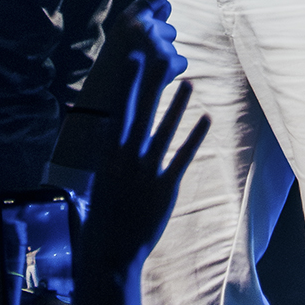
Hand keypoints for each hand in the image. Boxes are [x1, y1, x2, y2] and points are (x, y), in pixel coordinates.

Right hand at [78, 0, 211, 280]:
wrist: (111, 249)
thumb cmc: (103, 211)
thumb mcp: (98, 176)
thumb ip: (103, 149)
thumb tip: (100, 126)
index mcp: (107, 153)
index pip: (119, 109)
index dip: (128, 83)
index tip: (134, 57)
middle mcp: (126, 157)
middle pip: (142, 112)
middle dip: (150, 83)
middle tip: (160, 56)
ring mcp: (146, 171)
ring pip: (164, 130)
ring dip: (177, 105)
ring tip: (189, 82)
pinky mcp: (165, 187)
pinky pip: (182, 157)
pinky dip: (195, 137)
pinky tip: (206, 119)